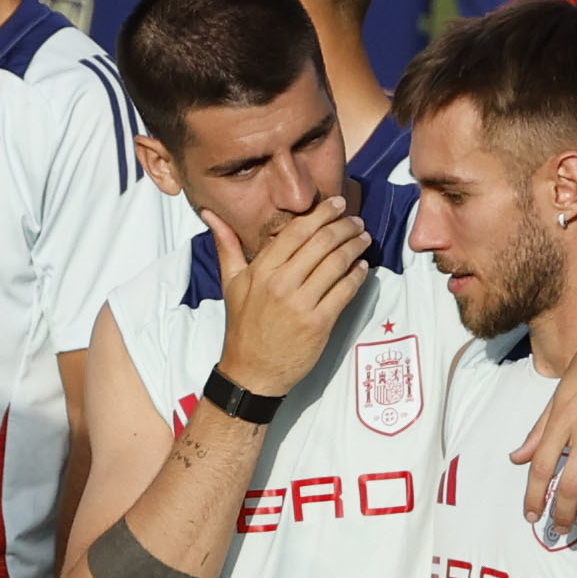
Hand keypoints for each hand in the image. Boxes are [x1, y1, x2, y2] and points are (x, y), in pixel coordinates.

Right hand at [208, 197, 372, 397]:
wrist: (251, 372)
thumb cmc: (243, 327)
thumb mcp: (230, 283)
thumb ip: (227, 246)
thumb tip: (212, 215)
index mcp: (261, 270)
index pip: (297, 231)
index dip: (321, 214)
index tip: (337, 205)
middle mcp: (281, 283)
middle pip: (321, 242)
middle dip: (344, 227)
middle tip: (356, 221)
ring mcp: (301, 304)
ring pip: (337, 263)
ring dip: (355, 247)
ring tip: (363, 239)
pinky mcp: (318, 323)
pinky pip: (344, 291)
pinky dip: (357, 275)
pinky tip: (362, 267)